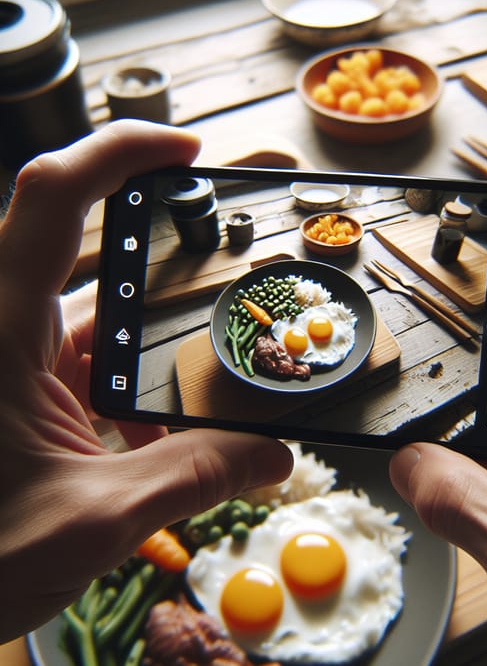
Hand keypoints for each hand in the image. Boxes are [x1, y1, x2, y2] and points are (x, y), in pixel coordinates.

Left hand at [0, 121, 292, 641]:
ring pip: (91, 321)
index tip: (185, 152)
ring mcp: (9, 359)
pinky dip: (125, 387)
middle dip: (156, 266)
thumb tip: (276, 457)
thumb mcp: (91, 518)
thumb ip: (192, 478)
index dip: (118, 153)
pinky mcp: (16, 391)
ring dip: (146, 348)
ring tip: (202, 375)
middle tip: (219, 272)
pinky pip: (81, 366)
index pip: (52, 199)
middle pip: (84, 255)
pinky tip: (155, 434)